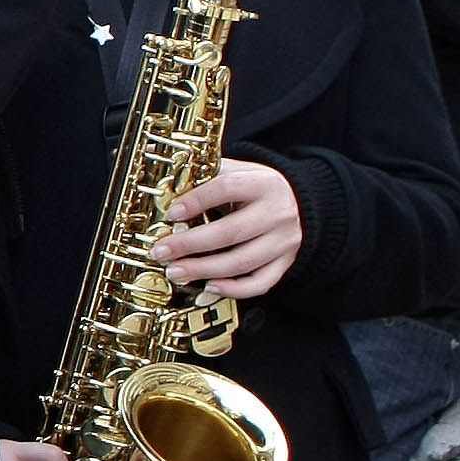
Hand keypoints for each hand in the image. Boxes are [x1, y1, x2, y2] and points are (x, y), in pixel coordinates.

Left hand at [153, 158, 301, 300]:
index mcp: (263, 183)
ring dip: (204, 269)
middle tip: (161, 251)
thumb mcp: (236, 171)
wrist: (298, 201)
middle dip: (190, 244)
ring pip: (243, 261)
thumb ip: (206, 177)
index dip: (197, 201)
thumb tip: (166, 190)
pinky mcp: (285, 262)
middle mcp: (278, 213)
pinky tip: (209, 287)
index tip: (171, 214)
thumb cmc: (255, 188)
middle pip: (231, 231)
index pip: (227, 188)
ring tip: (175, 271)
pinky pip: (260, 282)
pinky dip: (234, 289)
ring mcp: (284, 241)